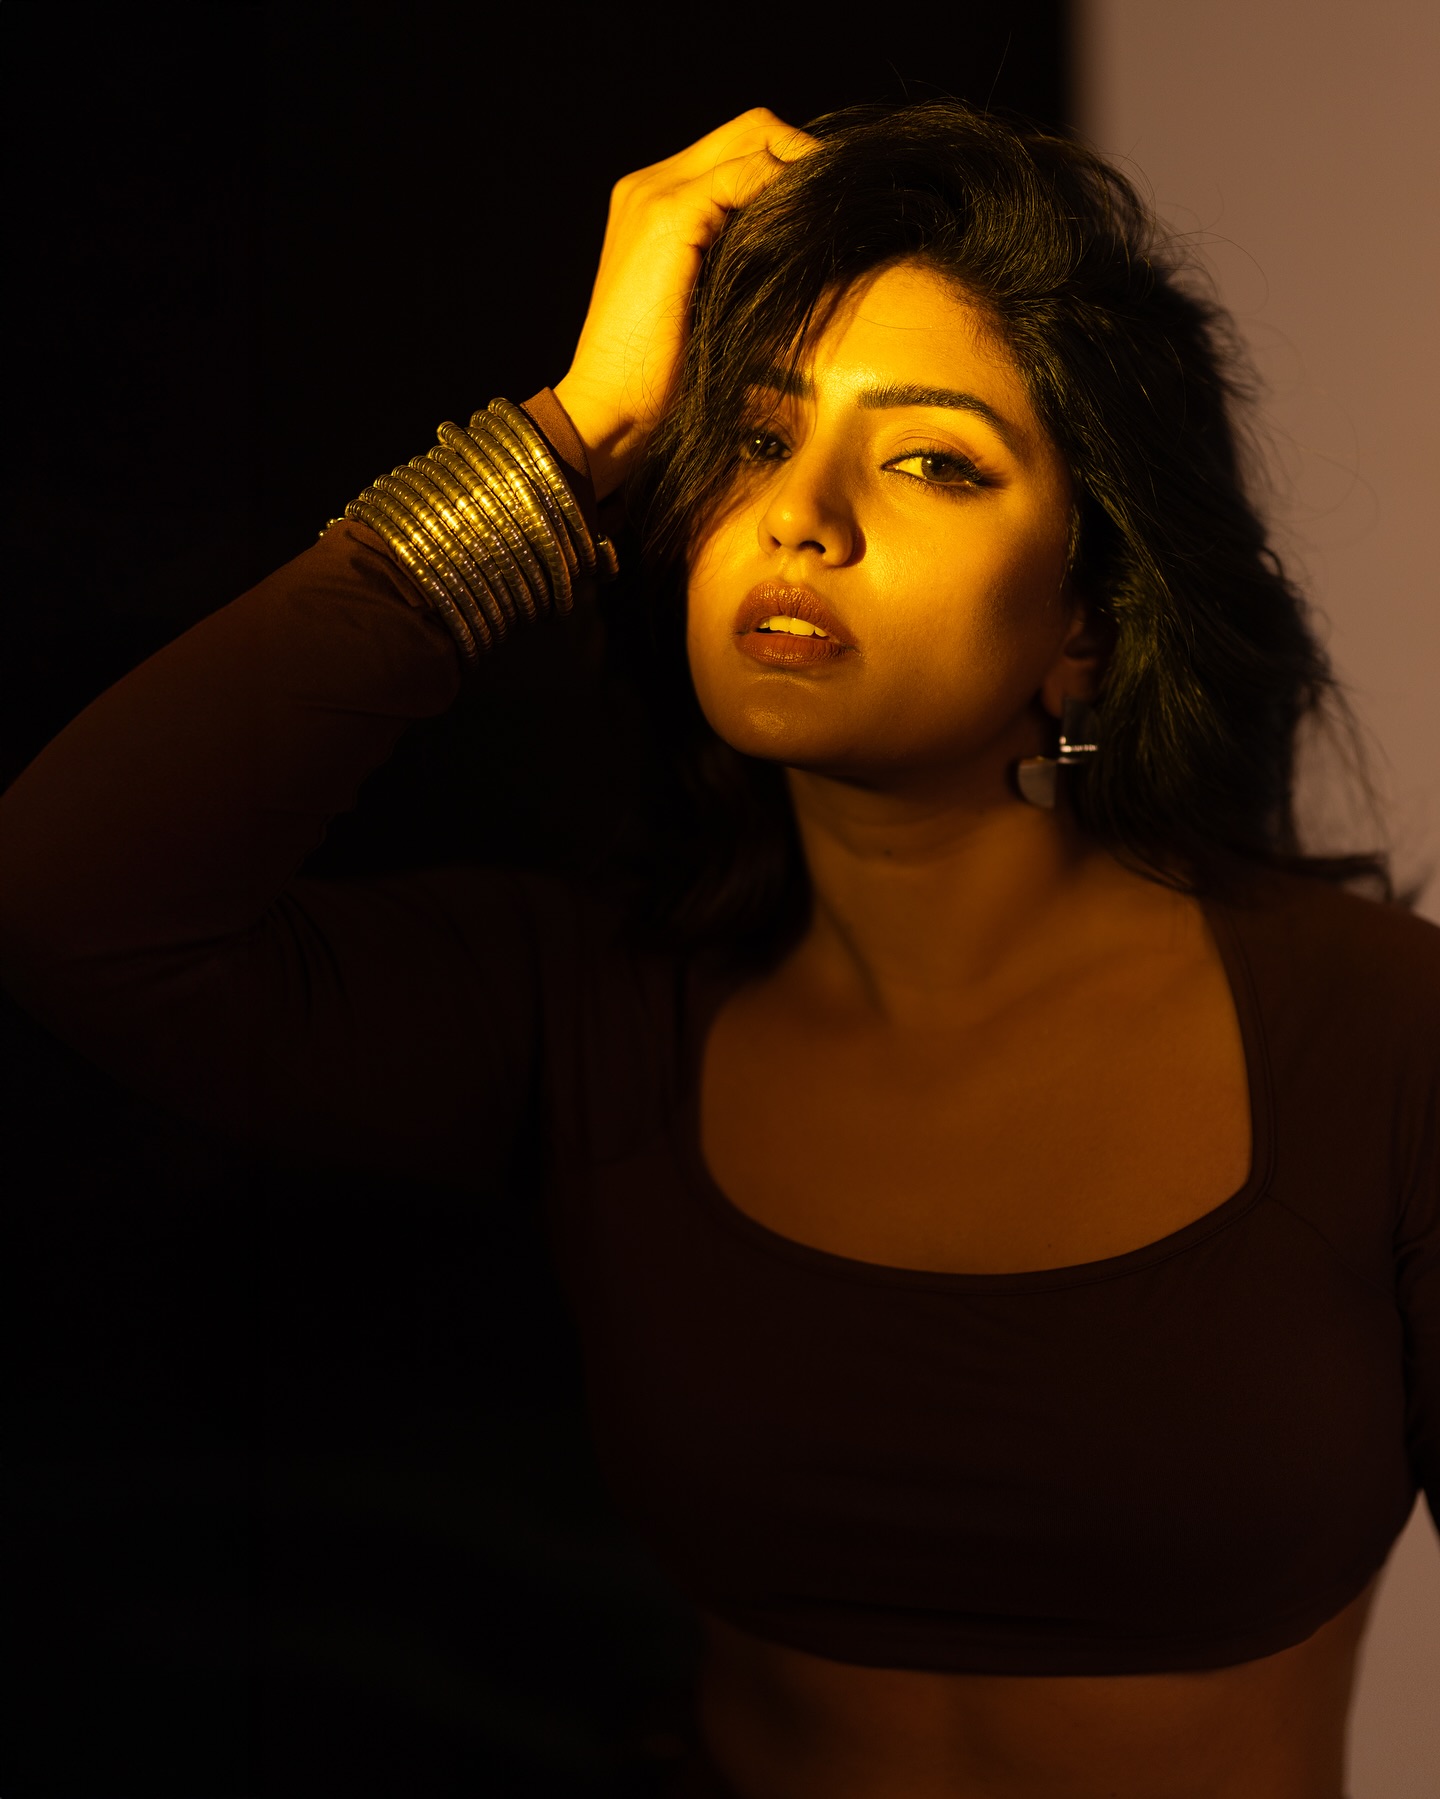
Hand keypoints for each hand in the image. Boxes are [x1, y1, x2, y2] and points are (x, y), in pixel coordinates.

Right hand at [554, 108, 816, 499]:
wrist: (609, 409)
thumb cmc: (658, 379)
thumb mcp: (705, 306)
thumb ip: (734, 262)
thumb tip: (802, 249)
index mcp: (652, 202)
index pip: (738, 150)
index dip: (790, 168)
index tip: (831, 207)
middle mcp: (648, 184)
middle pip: (750, 129)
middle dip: (803, 157)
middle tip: (843, 201)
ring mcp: (654, 194)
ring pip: (754, 139)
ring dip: (802, 170)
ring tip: (836, 212)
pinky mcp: (668, 215)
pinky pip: (748, 173)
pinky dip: (786, 191)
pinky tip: (809, 228)